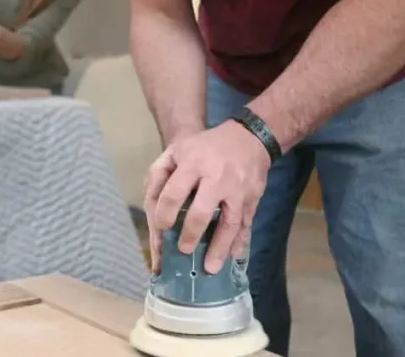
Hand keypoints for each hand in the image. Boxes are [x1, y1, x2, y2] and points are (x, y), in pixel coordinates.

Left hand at [143, 120, 270, 274]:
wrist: (248, 137)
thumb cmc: (204, 148)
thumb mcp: (177, 151)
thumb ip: (159, 175)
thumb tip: (151, 207)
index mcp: (193, 164)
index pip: (174, 194)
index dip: (164, 214)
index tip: (162, 228)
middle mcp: (216, 178)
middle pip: (201, 213)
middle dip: (190, 235)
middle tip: (182, 251)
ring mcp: (238, 190)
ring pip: (229, 223)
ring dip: (219, 248)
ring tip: (210, 268)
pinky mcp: (253, 198)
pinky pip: (246, 223)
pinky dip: (240, 241)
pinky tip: (233, 257)